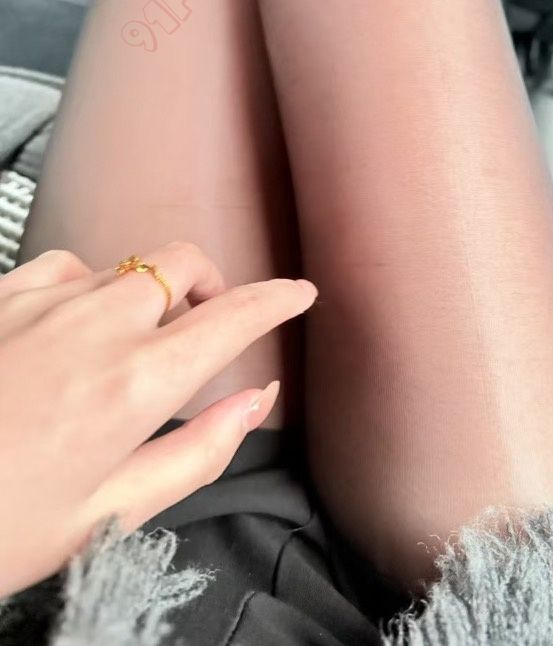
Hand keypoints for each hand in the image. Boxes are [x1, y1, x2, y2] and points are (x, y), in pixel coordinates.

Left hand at [0, 243, 316, 597]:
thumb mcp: (110, 511)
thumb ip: (200, 449)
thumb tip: (256, 400)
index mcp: (135, 384)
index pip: (233, 318)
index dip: (276, 300)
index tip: (299, 293)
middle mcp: (96, 326)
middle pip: (183, 265)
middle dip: (212, 287)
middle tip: (208, 326)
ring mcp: (42, 301)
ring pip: (127, 266)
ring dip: (147, 294)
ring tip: (129, 346)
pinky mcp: (0, 294)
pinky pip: (68, 267)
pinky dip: (88, 288)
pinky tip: (72, 327)